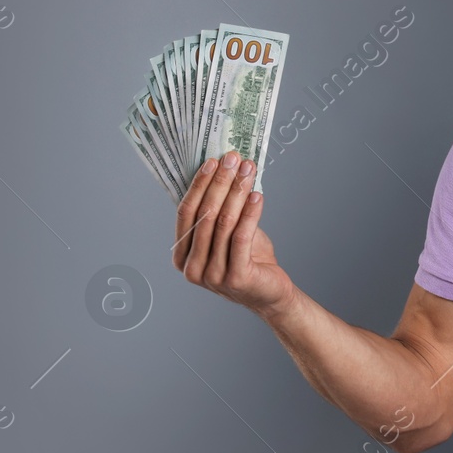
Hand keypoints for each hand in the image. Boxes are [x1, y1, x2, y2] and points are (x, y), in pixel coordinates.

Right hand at [173, 151, 294, 315]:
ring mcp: (212, 276)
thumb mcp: (226, 234)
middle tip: (232, 159)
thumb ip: (218, 212)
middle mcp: (192, 268)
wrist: (270, 293)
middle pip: (204, 215)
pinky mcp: (236, 278)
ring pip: (223, 224)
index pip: (186, 213)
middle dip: (220, 183)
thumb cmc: (247, 259)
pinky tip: (257, 195)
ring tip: (248, 171)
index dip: (199, 185)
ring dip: (237, 192)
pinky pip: (241, 237)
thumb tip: (222, 171)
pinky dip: (250, 213)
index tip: (213, 161)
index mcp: (182, 256)